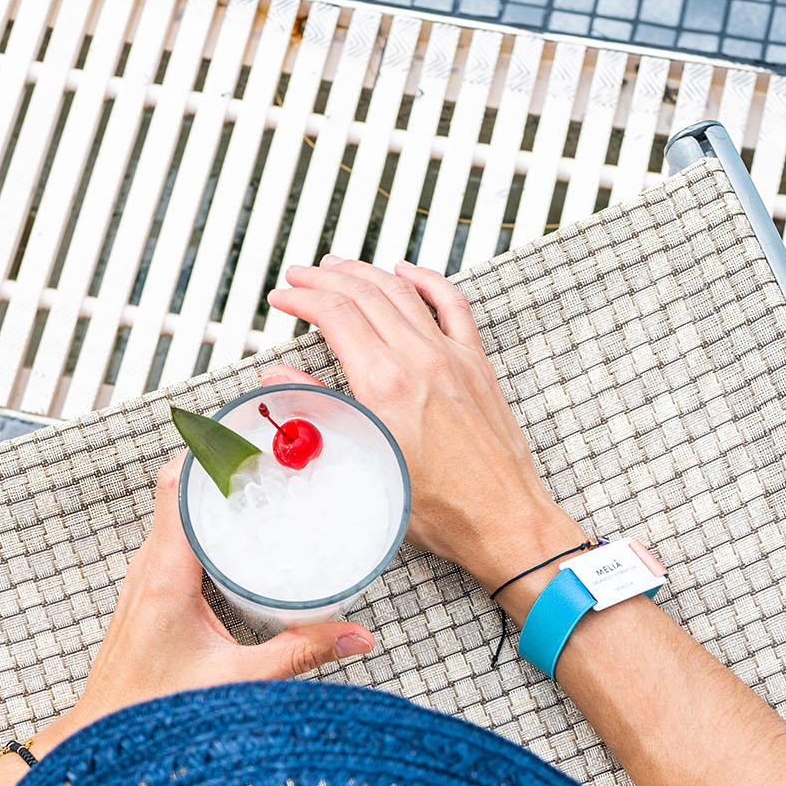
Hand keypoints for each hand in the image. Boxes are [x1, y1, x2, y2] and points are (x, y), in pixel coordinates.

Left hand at [45, 463, 374, 745]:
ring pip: (173, 513)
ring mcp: (142, 578)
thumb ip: (300, 654)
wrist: (101, 735)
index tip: (243, 432)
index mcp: (164, 576)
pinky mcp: (145, 592)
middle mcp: (147, 568)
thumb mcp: (238, 680)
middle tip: (266, 451)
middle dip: (220, 464)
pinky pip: (172, 538)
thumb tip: (356, 636)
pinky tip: (230, 532)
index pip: (175, 487)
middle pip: (177, 490)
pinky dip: (200, 523)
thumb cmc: (154, 710)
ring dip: (208, 493)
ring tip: (254, 480)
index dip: (206, 451)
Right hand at [266, 255, 575, 590]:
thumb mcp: (365, 463)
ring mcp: (453, 358)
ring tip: (338, 266)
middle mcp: (422, 361)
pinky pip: (452, 306)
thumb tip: (282, 380)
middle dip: (324, 278)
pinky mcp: (476, 365)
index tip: (283, 298)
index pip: (335, 315)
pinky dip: (427, 280)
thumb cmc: (441, 509)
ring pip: (403, 292)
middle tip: (299, 275)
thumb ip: (322, 410)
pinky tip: (408, 270)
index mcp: (388, 386)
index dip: (301, 299)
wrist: (503, 520)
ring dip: (365, 271)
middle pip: (364, 294)